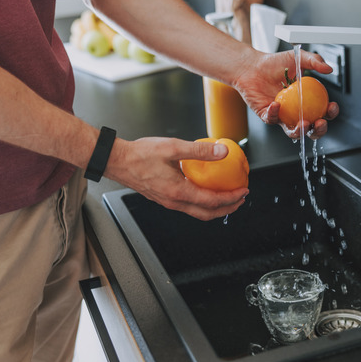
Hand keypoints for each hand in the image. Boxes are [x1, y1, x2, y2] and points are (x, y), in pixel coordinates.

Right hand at [105, 137, 248, 220]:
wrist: (117, 161)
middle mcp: (174, 202)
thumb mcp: (173, 147)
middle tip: (240, 199)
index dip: (231, 198)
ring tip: (226, 196)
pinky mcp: (163, 198)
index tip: (243, 191)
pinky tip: (205, 189)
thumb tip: (223, 151)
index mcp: (178, 192)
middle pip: (207, 214)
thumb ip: (200, 150)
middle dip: (227, 209)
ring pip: (197, 212)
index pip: (212, 202)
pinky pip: (188, 206)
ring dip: (215, 207)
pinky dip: (202, 202)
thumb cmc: (140, 154)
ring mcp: (168, 202)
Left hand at [233, 49, 339, 139]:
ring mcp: (282, 116)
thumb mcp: (298, 58)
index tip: (331, 106)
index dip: (330, 113)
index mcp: (307, 101)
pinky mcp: (267, 115)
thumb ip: (315, 61)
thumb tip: (329, 69)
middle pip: (311, 128)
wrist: (252, 66)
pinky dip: (275, 113)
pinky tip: (277, 104)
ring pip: (292, 131)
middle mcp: (295, 111)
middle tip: (320, 122)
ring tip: (303, 123)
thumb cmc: (275, 63)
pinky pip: (272, 119)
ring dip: (299, 131)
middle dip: (319, 130)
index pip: (323, 111)